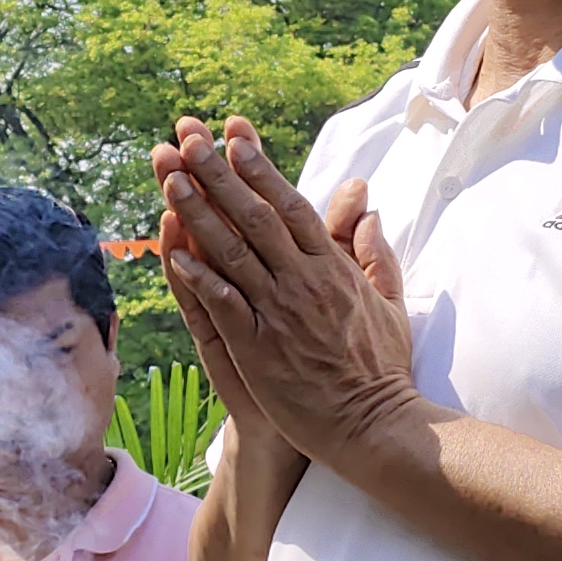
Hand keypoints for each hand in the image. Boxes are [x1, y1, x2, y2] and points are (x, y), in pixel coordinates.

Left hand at [155, 117, 424, 467]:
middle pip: (255, 216)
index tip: (235, 136)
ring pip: (232, 252)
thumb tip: (371, 212)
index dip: (259, 168)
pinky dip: (198, 277)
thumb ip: (377, 255)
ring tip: (171, 178)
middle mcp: (303, 282)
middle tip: (189, 138)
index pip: (291, 205)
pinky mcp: (258, 348)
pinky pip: (223, 305)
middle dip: (219, 174)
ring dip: (199, 212)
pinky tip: (172, 251)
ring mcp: (279, 313)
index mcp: (333, 268)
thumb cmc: (381, 368)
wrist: (373, 424)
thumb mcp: (390, 302)